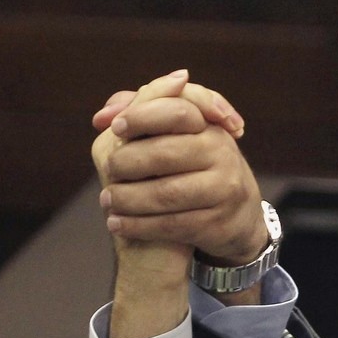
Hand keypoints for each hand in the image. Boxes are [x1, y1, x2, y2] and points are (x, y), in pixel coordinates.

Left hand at [91, 70, 264, 267]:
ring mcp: (223, 190)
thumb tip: (102, 115)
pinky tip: (116, 224)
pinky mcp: (217, 224)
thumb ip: (142, 116)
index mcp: (210, 128)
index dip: (142, 117)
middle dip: (128, 162)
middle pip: (165, 154)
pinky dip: (138, 226)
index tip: (115, 127)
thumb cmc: (194, 169)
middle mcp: (222, 155)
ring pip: (166, 193)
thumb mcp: (181, 137)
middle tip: (108, 169)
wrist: (235, 216)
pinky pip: (170, 225)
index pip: (177, 112)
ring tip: (106, 199)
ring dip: (128, 197)